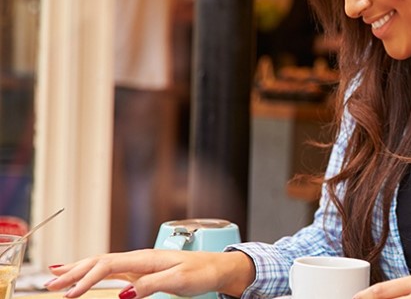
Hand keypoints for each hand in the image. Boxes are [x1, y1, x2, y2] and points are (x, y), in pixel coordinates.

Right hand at [46, 249, 254, 297]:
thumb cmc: (203, 272)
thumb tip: (124, 293)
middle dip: (74, 272)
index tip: (70, 294)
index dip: (86, 279)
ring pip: (103, 264)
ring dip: (79, 270)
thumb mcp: (179, 281)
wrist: (219, 268)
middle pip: (99, 261)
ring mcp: (140, 264)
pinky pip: (112, 270)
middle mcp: (140, 257)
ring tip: (56, 276)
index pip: (108, 265)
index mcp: (146, 257)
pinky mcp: (143, 271)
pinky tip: (84, 275)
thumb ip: (151, 285)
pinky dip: (94, 272)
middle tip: (49, 284)